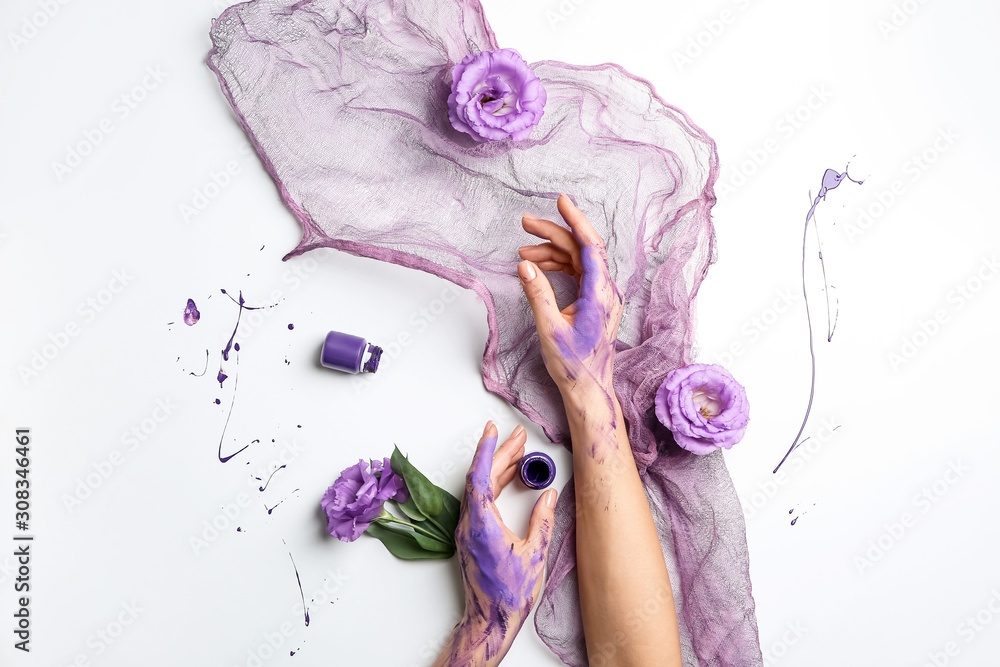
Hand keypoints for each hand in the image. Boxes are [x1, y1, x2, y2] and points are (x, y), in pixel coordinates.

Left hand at [433, 421, 556, 666]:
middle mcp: (470, 524)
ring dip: (496, 469)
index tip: (493, 430)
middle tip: (516, 436)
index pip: (481, 477)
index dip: (487, 450)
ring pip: (479, 489)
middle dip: (499, 454)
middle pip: (481, 479)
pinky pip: (479, 502)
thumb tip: (549, 495)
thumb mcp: (534, 555)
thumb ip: (543, 521)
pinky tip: (507, 480)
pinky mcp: (470, 537)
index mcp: (483, 525)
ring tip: (517, 453)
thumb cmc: (510, 594)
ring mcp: (467, 531)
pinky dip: (493, 485)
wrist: (489, 621)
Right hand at [517, 194, 623, 406]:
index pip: (590, 246)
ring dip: (551, 253)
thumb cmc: (573, 366)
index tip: (561, 201)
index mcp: (600, 294)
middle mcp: (605, 291)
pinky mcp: (595, 304)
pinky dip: (557, 267)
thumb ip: (537, 294)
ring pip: (577, 261)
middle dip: (553, 234)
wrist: (589, 390)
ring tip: (523, 252)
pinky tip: (538, 267)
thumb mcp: (549, 329)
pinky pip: (577, 274)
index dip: (575, 221)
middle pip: (581, 250)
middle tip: (525, 224)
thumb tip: (525, 265)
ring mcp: (601, 297)